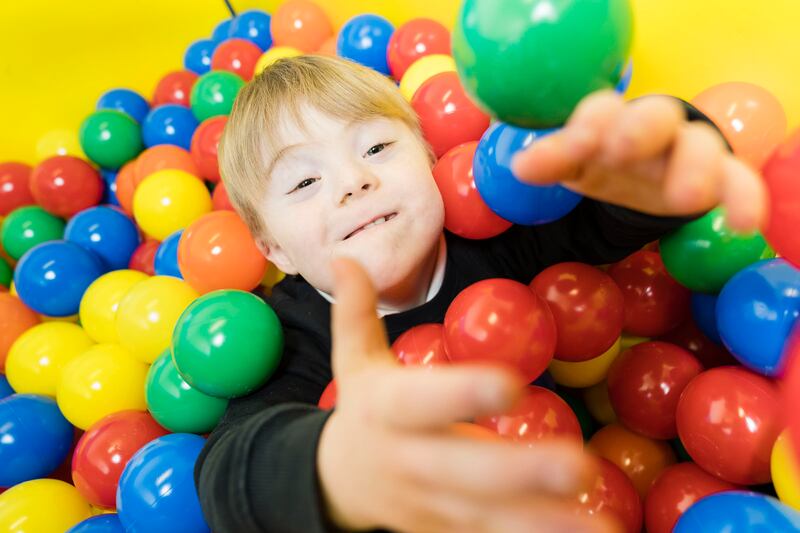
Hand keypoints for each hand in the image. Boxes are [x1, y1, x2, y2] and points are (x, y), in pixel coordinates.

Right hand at [316, 257, 616, 532]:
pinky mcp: (452, 529)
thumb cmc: (363, 410)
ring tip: (603, 522)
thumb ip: (355, 311)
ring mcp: (433, 504)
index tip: (510, 383)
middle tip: (578, 465)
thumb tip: (346, 258)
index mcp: (387, 411)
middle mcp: (411, 461)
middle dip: (519, 472)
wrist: (341, 483)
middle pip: (464, 471)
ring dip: (544, 523)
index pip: (422, 402)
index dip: (462, 394)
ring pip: (489, 518)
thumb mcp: (353, 360)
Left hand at [511, 90, 766, 231]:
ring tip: (687, 199)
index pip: (599, 112)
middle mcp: (651, 127)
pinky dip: (744, 199)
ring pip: (700, 146)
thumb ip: (551, 162)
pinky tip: (743, 224)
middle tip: (620, 151)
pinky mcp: (720, 176)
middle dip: (639, 131)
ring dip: (695, 169)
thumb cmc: (603, 162)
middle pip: (653, 116)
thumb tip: (519, 166)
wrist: (644, 169)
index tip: (573, 149)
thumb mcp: (575, 164)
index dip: (585, 127)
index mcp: (610, 120)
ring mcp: (688, 150)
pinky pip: (739, 181)